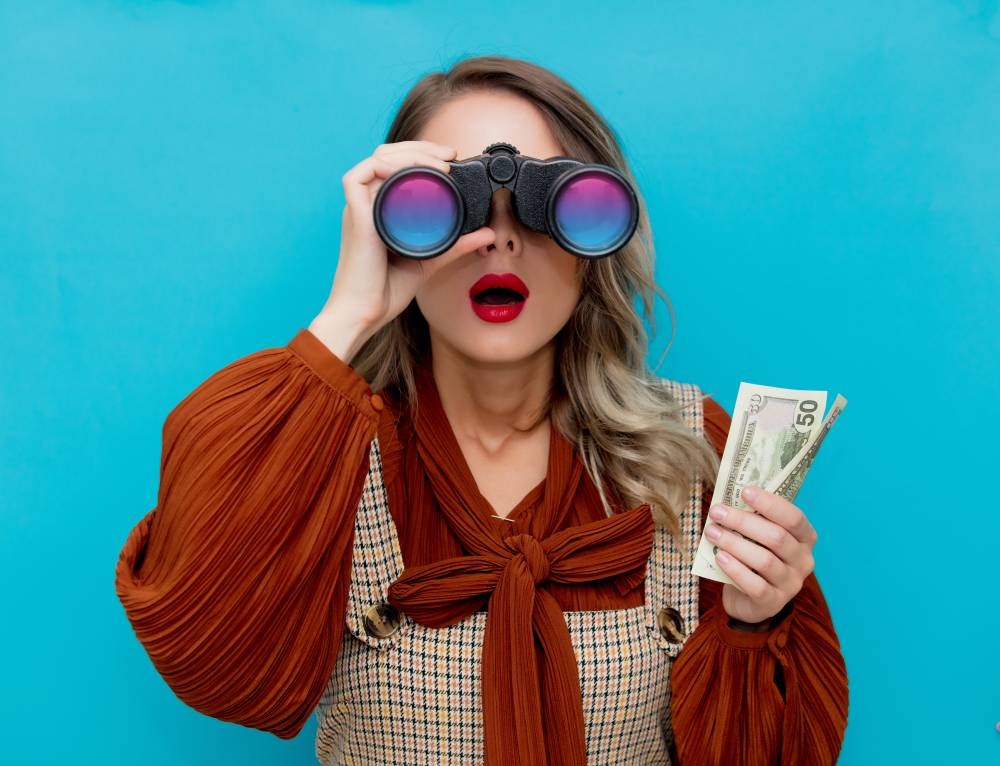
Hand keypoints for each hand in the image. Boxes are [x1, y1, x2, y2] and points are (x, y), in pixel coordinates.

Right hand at [322, 140, 496, 335]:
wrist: (364, 312)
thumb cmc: (386, 290)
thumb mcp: (430, 260)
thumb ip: (456, 245)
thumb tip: (486, 233)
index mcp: (381, 210)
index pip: (396, 167)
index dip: (422, 155)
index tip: (451, 159)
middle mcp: (368, 204)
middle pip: (388, 156)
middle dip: (420, 147)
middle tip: (449, 154)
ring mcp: (359, 208)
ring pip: (376, 159)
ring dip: (408, 153)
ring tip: (438, 162)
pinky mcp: (354, 216)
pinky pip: (358, 177)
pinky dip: (382, 166)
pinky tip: (406, 171)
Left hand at [705, 484, 817, 624]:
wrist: (748, 598)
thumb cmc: (753, 556)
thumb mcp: (757, 535)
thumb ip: (753, 518)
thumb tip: (728, 497)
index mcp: (805, 538)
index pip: (794, 517)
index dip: (770, 503)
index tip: (744, 491)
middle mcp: (803, 561)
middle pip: (776, 537)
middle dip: (743, 521)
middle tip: (717, 512)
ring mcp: (791, 584)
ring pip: (765, 560)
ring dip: (734, 543)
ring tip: (711, 532)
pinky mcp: (774, 602)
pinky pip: (756, 585)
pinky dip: (735, 569)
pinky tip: (719, 556)